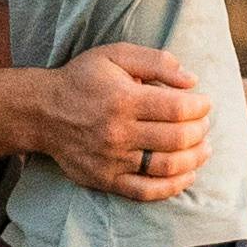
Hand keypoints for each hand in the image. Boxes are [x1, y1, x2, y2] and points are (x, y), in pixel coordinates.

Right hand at [26, 42, 205, 196]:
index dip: (200, 107)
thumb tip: (192, 81)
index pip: (178, 109)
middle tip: (204, 124)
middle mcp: (118, 132)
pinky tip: (188, 175)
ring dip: (194, 159)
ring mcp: (111, 160)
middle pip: (177, 139)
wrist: (42, 112)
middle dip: (200, 131)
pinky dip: (173, 187)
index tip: (204, 103)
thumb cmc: (83, 79)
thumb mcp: (115, 55)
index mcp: (123, 99)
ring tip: (204, 149)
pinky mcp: (105, 180)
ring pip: (166, 167)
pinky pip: (146, 191)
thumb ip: (156, 62)